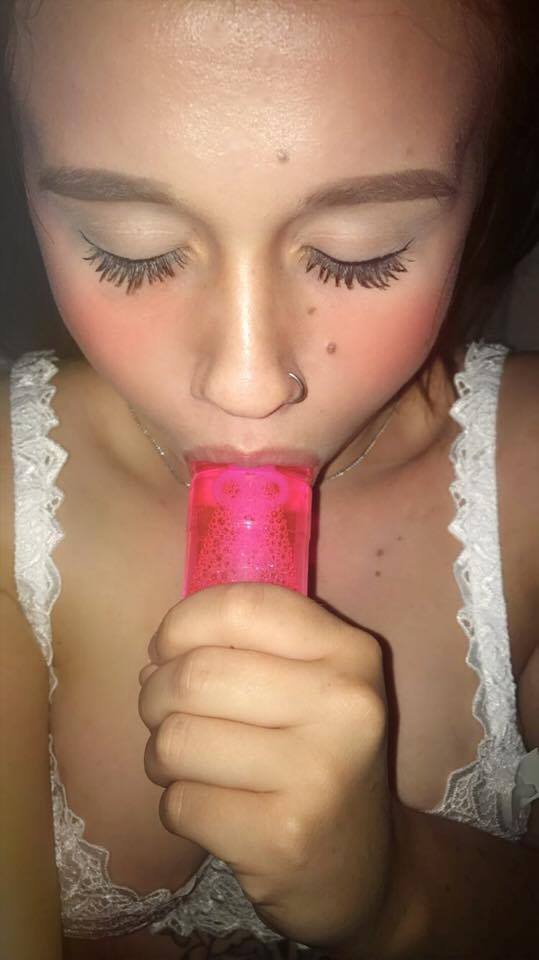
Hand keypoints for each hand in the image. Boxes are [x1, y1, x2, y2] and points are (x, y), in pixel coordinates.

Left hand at [138, 582, 394, 951]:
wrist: (363, 867)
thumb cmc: (317, 755)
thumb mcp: (312, 682)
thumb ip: (245, 646)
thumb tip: (157, 656)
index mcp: (350, 652)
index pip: (241, 607)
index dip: (182, 624)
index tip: (167, 650)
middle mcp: (344, 705)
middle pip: (195, 674)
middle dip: (156, 695)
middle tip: (164, 714)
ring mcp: (317, 775)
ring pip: (177, 740)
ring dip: (161, 754)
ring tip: (186, 764)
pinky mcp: (282, 838)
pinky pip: (180, 803)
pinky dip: (177, 806)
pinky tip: (209, 808)